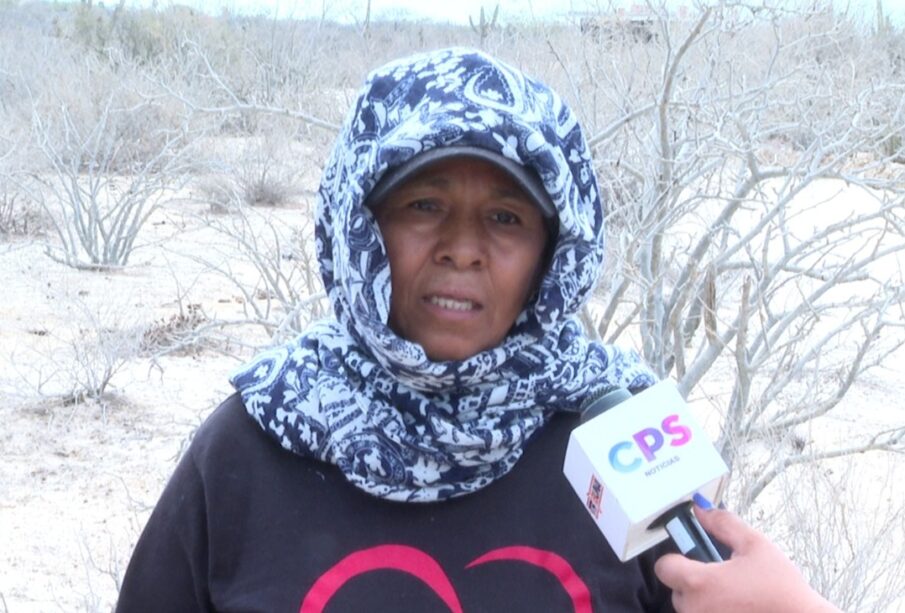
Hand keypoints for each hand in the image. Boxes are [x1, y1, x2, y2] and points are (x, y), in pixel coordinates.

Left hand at [654, 503, 838, 612]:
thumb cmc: (782, 591)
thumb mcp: (755, 546)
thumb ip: (724, 524)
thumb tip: (702, 509)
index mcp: (700, 582)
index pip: (664, 567)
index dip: (677, 559)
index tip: (692, 558)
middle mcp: (695, 609)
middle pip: (677, 589)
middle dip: (695, 582)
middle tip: (723, 578)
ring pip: (690, 608)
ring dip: (704, 601)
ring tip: (734, 596)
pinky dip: (714, 612)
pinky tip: (736, 608)